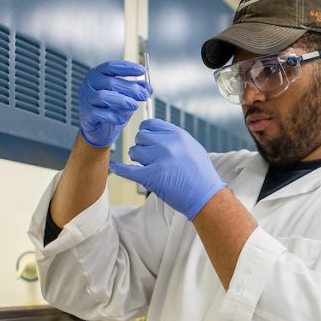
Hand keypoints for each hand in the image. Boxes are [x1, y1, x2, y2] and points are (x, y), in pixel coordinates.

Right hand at [78, 60, 150, 147]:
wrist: (100, 127)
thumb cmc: (112, 107)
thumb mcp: (127, 96)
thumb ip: (137, 89)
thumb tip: (148, 87)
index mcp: (99, 74)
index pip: (112, 66)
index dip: (127, 68)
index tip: (142, 71)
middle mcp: (90, 83)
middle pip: (110, 82)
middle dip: (130, 88)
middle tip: (144, 95)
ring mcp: (86, 98)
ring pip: (102, 96)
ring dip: (121, 100)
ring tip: (134, 106)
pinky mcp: (85, 113)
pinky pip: (97, 113)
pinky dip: (111, 116)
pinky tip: (121, 119)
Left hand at [109, 119, 225, 219]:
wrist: (206, 196)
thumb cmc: (201, 174)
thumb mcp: (192, 147)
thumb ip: (174, 139)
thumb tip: (156, 134)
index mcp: (178, 135)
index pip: (151, 124)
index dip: (146, 131)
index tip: (145, 138)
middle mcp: (167, 144)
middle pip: (141, 137)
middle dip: (142, 146)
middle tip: (147, 156)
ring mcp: (159, 160)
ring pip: (134, 152)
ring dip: (137, 159)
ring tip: (146, 166)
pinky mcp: (151, 177)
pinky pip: (128, 170)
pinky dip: (120, 169)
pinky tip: (115, 167)